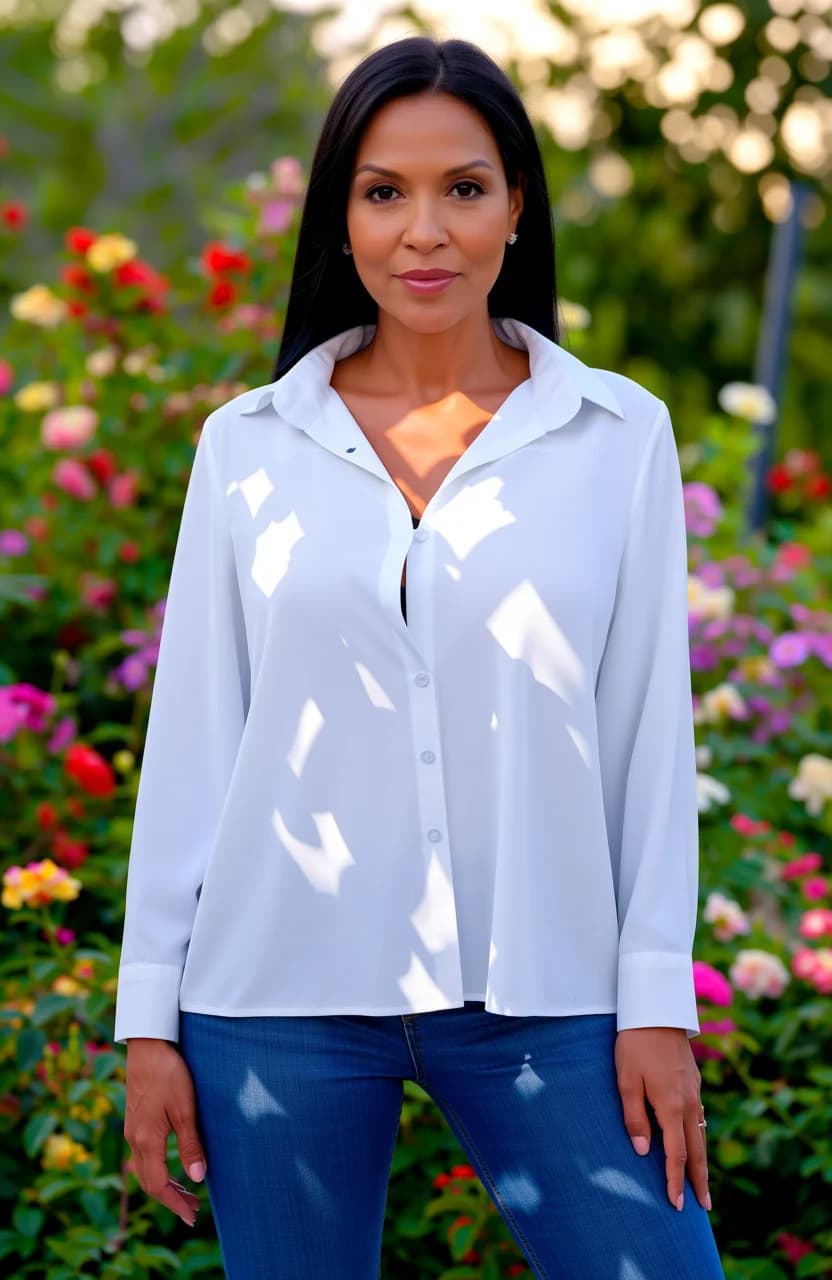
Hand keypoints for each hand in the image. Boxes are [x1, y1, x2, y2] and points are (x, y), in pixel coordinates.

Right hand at [123, 1038, 207, 1226]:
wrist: (147, 1046)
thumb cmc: (168, 1075)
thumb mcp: (184, 1110)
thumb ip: (190, 1145)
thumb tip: (197, 1179)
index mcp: (146, 1141)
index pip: (158, 1186)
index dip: (175, 1203)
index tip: (191, 1216)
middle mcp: (135, 1140)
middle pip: (149, 1182)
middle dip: (171, 1199)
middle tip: (193, 1210)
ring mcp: (133, 1130)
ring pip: (146, 1170)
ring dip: (165, 1185)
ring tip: (187, 1192)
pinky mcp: (135, 1120)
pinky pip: (144, 1156)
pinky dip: (159, 1169)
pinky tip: (172, 1165)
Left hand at [614, 1027, 710, 1213]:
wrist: (656, 1010)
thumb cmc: (635, 1044)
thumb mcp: (626, 1080)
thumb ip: (635, 1117)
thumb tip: (644, 1152)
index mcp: (671, 1106)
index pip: (676, 1154)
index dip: (675, 1181)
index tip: (676, 1204)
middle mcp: (688, 1102)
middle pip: (697, 1150)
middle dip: (699, 1180)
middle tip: (704, 1207)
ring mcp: (694, 1091)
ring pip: (701, 1134)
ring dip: (702, 1161)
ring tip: (703, 1183)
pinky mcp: (693, 1081)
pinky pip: (700, 1118)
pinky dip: (700, 1138)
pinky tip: (696, 1143)